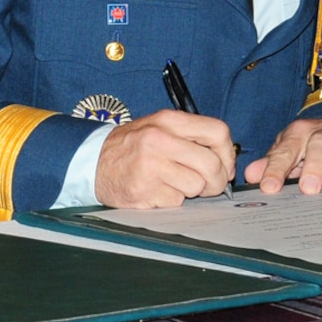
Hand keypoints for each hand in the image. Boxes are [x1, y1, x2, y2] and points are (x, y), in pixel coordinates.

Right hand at [93, 109, 236, 208]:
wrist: (93, 163)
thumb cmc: (132, 147)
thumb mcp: (159, 128)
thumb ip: (191, 138)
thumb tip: (227, 162)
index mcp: (168, 121)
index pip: (218, 132)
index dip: (228, 153)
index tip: (224, 165)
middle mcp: (159, 140)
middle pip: (212, 164)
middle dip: (217, 180)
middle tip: (209, 185)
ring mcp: (151, 166)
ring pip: (197, 186)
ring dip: (191, 191)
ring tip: (174, 183)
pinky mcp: (144, 190)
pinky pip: (177, 201)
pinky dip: (171, 200)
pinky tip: (157, 191)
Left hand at [244, 116, 321, 194]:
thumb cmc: (310, 144)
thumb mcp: (289, 150)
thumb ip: (271, 163)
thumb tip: (251, 176)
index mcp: (298, 134)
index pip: (285, 151)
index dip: (276, 169)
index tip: (269, 187)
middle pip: (318, 145)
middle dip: (312, 166)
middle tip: (308, 189)